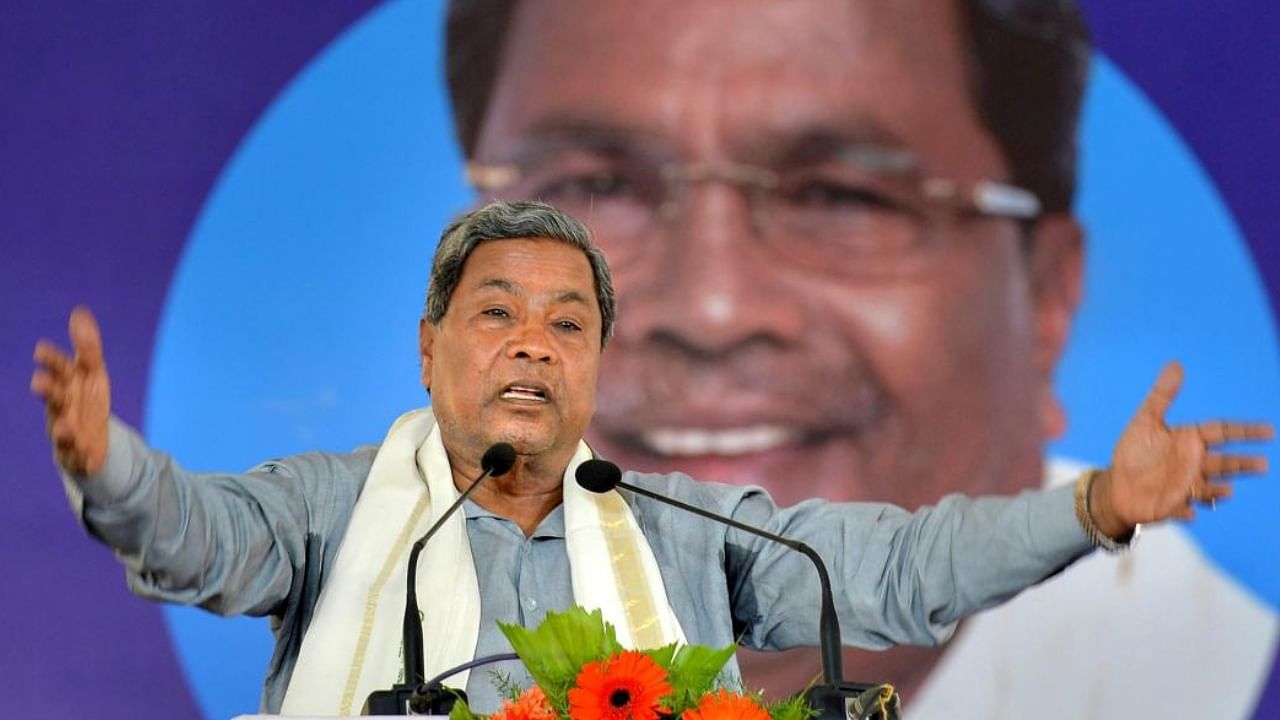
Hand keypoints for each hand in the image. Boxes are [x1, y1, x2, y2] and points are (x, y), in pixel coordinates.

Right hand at [31, 306, 111, 475]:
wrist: (90, 441)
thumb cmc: (86, 400)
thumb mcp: (92, 372)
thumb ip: (87, 345)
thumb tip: (79, 311)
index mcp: (66, 385)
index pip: (59, 370)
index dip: (51, 361)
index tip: (40, 350)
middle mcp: (61, 408)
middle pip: (54, 399)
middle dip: (47, 391)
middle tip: (38, 383)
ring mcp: (66, 431)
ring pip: (60, 430)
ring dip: (61, 428)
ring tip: (64, 427)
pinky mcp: (76, 454)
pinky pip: (78, 456)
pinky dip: (80, 456)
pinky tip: (86, 455)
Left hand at [1090, 362, 1273, 537]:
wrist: (1116, 485)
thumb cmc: (1133, 453)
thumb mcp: (1144, 421)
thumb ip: (1162, 396)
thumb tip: (1176, 364)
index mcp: (1190, 440)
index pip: (1222, 432)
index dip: (1245, 432)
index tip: (1270, 430)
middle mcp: (1193, 463)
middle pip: (1224, 462)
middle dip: (1242, 464)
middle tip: (1263, 464)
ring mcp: (1186, 485)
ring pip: (1210, 487)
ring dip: (1218, 490)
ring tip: (1227, 490)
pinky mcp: (1173, 505)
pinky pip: (1183, 509)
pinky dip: (1186, 511)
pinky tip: (1188, 512)